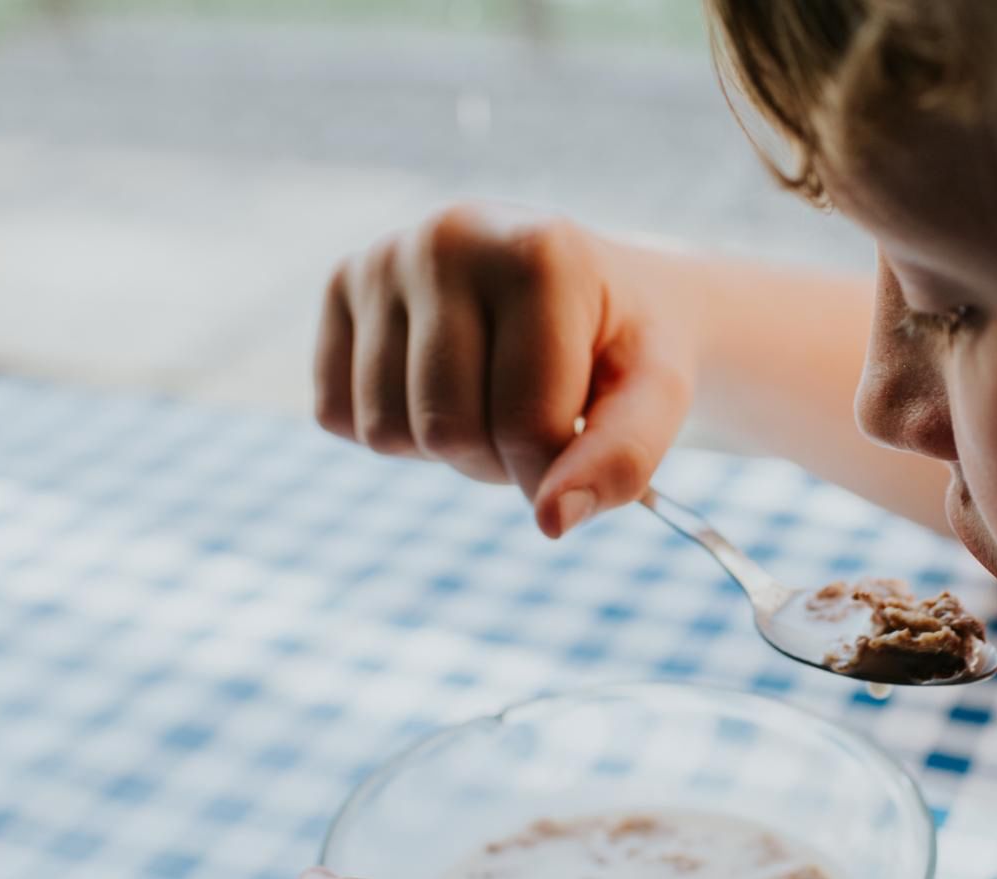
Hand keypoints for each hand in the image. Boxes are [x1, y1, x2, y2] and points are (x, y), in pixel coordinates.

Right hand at [315, 205, 699, 537]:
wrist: (589, 288)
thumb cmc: (624, 347)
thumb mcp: (658, 395)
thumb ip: (624, 459)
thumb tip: (551, 521)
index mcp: (538, 253)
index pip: (525, 424)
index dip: (554, 471)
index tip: (580, 448)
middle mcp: (448, 238)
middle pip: (445, 431)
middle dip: (495, 460)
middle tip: (534, 417)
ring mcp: (382, 257)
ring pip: (385, 430)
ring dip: (443, 448)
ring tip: (490, 396)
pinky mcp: (339, 286)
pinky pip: (338, 414)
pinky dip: (393, 429)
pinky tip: (439, 383)